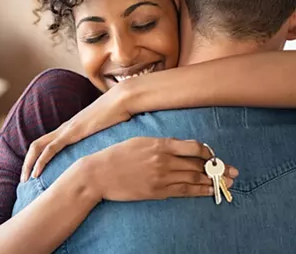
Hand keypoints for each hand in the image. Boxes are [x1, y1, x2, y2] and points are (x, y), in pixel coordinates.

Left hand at [21, 87, 131, 181]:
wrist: (122, 100)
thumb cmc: (119, 114)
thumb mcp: (108, 132)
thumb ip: (103, 141)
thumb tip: (109, 155)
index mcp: (70, 129)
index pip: (46, 144)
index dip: (37, 158)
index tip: (35, 174)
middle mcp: (64, 128)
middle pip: (36, 145)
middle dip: (27, 163)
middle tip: (23, 180)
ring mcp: (66, 129)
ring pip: (38, 147)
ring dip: (29, 164)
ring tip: (25, 180)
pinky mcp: (72, 132)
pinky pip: (51, 148)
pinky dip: (41, 161)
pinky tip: (36, 173)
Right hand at [73, 137, 238, 200]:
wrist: (98, 173)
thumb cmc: (116, 155)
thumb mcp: (138, 141)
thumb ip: (160, 143)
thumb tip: (179, 147)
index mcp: (159, 144)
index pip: (193, 147)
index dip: (208, 152)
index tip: (214, 155)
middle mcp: (164, 160)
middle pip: (198, 164)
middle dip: (218, 168)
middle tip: (233, 171)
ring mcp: (161, 177)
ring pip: (195, 178)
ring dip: (214, 181)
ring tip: (227, 182)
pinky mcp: (157, 191)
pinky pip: (184, 191)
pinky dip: (200, 191)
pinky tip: (210, 191)